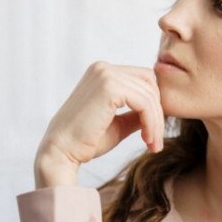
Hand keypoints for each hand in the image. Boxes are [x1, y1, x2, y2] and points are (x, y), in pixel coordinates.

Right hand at [34, 61, 163, 187]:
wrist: (61, 153)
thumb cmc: (86, 141)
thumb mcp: (119, 123)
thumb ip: (137, 113)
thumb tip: (159, 110)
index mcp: (103, 72)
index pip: (143, 80)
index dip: (154, 105)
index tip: (154, 133)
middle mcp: (104, 68)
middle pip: (150, 84)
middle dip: (158, 113)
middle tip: (156, 141)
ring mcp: (106, 74)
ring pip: (150, 95)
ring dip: (156, 122)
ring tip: (153, 144)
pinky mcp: (109, 87)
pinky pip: (144, 103)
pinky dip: (151, 123)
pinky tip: (148, 140)